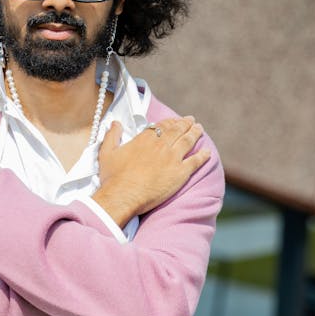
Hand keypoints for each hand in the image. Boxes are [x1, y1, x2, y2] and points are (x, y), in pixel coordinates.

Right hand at [92, 116, 210, 226]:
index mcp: (145, 139)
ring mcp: (172, 159)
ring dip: (195, 133)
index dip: (170, 121)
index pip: (162, 125)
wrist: (123, 196)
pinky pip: (195, 162)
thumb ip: (112, 136)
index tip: (175, 120)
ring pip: (188, 141)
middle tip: (192, 120)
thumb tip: (115, 123)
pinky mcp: (180, 173)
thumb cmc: (113, 177)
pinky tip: (207, 152)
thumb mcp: (107, 153)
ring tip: (200, 129)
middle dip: (186, 123)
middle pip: (177, 130)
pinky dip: (202, 156)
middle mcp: (161, 146)